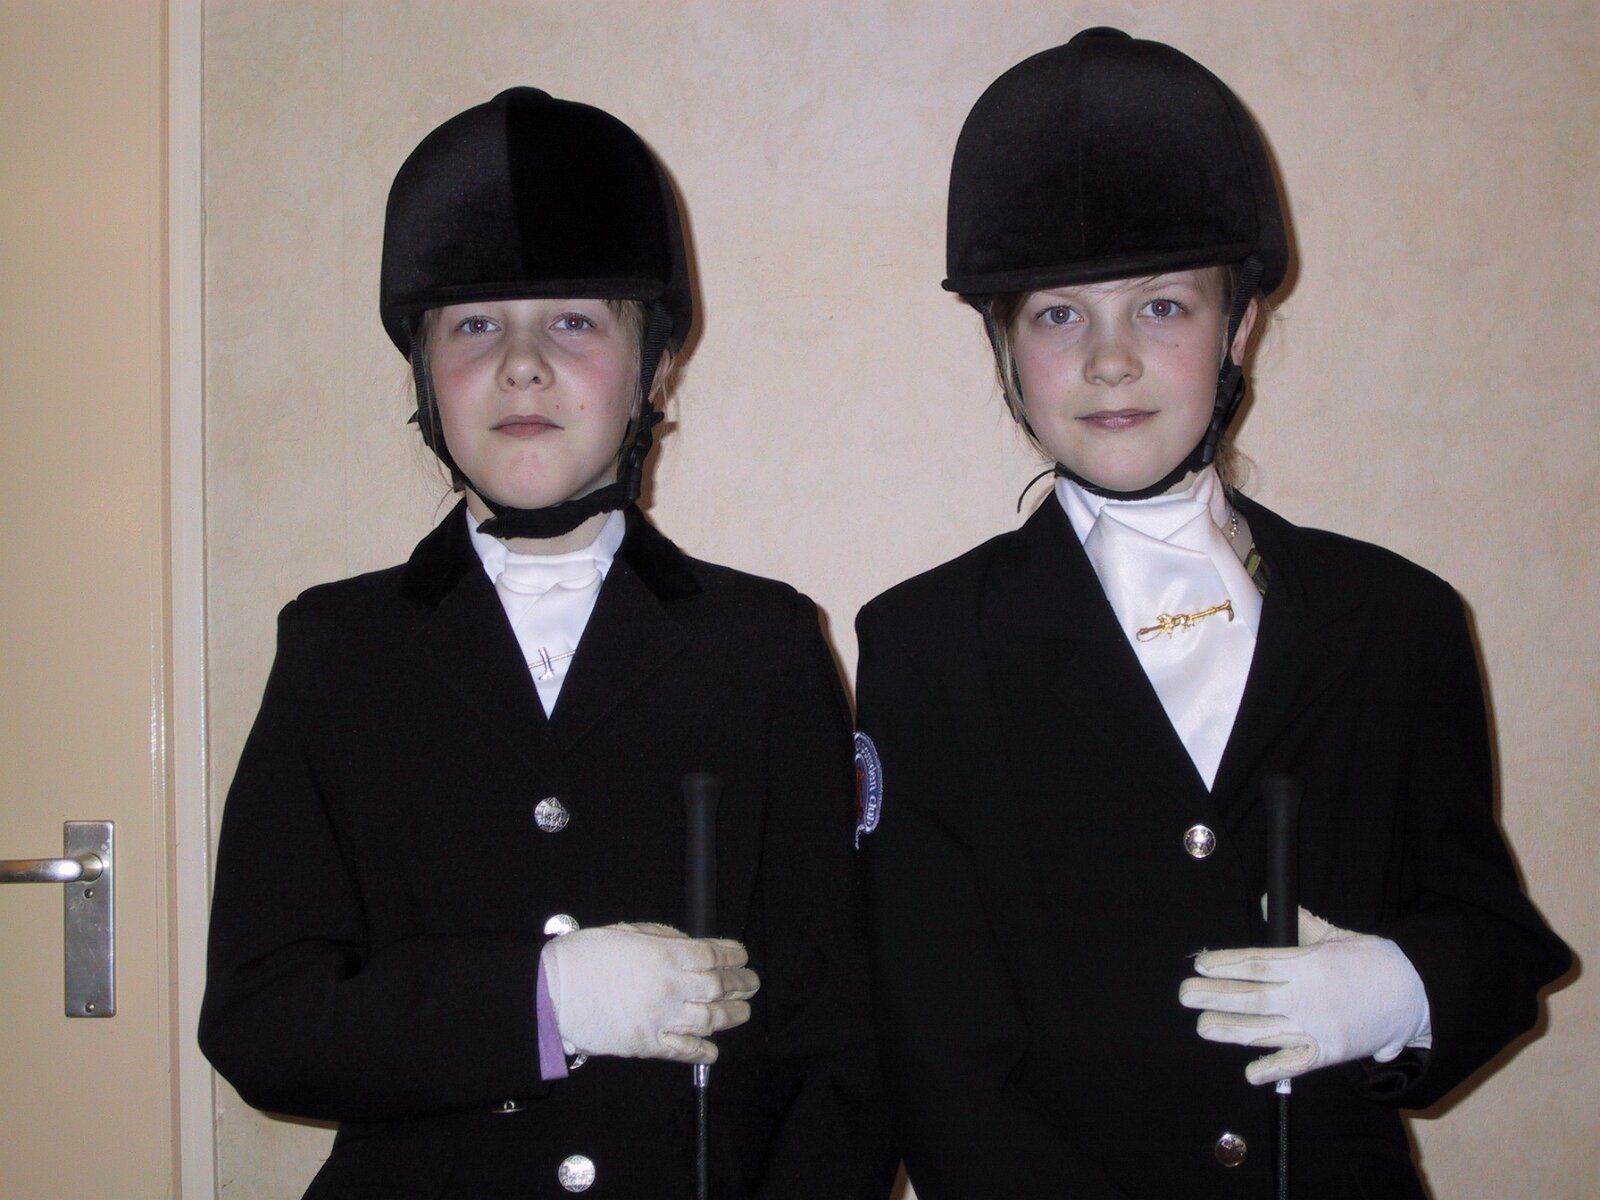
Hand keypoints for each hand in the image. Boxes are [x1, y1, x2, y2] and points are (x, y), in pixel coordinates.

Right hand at [540, 922, 758, 1062]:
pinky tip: (713, 1050)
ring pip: (710, 1019)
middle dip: (741, 984)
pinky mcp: (647, 1043)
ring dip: (732, 1015)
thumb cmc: (586, 956)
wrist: (552, 992)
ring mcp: (661, 1017)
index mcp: (665, 953)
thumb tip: (690, 946)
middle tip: (752, 983)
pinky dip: (703, 1051)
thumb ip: (663, 938)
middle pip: (719, 986)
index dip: (733, 955)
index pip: (713, 954)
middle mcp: (671, 986)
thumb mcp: (628, 932)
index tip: (743, 956)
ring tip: (743, 1012)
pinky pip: (684, 1050)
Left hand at [1178, 908, 1430, 1084]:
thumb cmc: (1373, 960)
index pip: (1256, 964)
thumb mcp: (1334, 936)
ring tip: (1202, 1026)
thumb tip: (1268, 902)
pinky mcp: (1330, 1052)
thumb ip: (1300, 923)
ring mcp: (1317, 1026)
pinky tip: (1249, 1072)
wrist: (1415, 992)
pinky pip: (1296, 1063)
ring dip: (1231, 1029)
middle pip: (1252, 997)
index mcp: (1307, 964)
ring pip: (1265, 1030)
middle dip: (1215, 996)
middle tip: (1186, 994)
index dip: (1226, 964)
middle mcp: (1307, 996)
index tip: (1200, 963)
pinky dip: (1272, 1069)